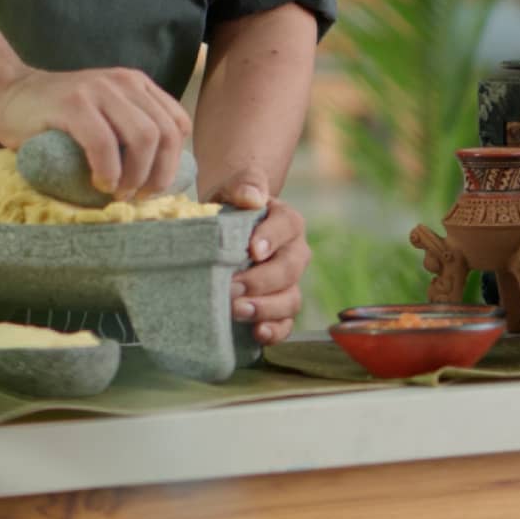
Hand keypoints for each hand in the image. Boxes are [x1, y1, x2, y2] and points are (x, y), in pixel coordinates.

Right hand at [0, 67, 191, 201]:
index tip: (152, 186)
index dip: (173, 161)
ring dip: (135, 175)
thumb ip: (130, 131)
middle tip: (137, 197)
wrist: (10, 95)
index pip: (177, 123)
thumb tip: (159, 179)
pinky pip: (104, 143)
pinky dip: (108, 170)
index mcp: (136, 85)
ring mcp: (98, 90)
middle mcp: (123, 82)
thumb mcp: (105, 114)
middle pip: (165, 133)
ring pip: (143, 136)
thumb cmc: (58, 117)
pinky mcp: (73, 103)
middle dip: (158, 174)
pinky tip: (99, 183)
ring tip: (118, 192)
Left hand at [212, 177, 309, 345]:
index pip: (287, 226)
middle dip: (262, 281)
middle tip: (233, 287)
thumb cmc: (230, 206)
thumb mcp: (232, 188)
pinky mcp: (279, 306)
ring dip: (266, 308)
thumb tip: (251, 196)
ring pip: (290, 299)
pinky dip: (275, 331)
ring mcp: (289, 282)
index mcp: (286, 220)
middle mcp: (294, 252)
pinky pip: (286, 323)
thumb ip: (244, 185)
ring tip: (237, 310)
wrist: (224, 227)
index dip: (272, 238)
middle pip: (289, 269)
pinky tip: (258, 333)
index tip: (252, 250)